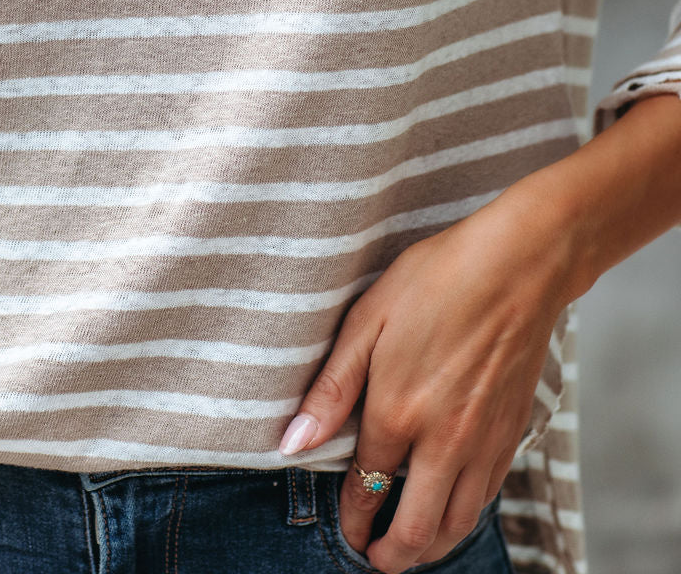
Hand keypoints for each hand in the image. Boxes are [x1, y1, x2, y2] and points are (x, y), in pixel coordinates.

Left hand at [277, 183, 572, 573]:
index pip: (367, 488)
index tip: (346, 536)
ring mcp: (485, 441)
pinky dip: (466, 516)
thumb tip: (292, 444)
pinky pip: (488, 496)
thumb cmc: (437, 280)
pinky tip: (453, 506)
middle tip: (375, 559)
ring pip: (459, 522)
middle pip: (418, 529)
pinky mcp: (514, 432)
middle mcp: (444, 441)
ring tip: (411, 545)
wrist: (519, 266)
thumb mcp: (368, 320)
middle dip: (393, 555)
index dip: (353, 521)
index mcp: (399, 412)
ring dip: (432, 545)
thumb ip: (330, 388)